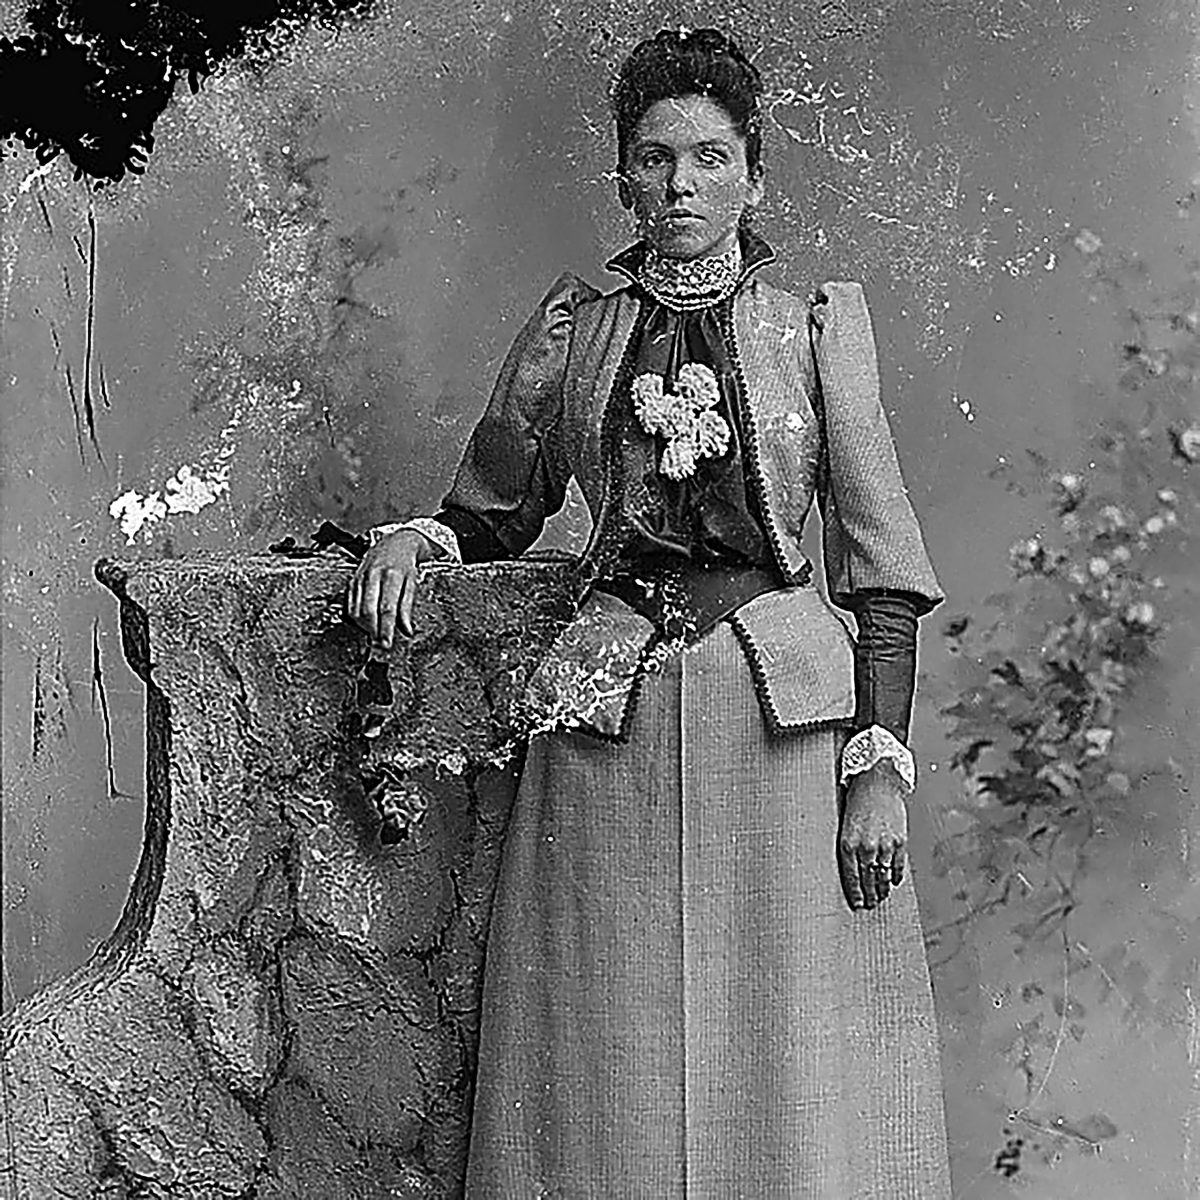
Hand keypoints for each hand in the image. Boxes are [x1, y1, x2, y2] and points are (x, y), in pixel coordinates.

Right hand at [345, 529, 437, 648]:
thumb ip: (407, 608)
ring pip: (356, 609)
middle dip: (373, 631)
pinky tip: (366, 623)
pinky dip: (357, 618)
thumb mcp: (412, 583)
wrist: (394, 543)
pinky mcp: (352, 580)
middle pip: (368, 611)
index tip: (386, 644)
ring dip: (364, 626)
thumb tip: (407, 631)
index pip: (387, 608)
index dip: (385, 629)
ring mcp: (360, 578)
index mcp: (391, 576)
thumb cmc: (405, 565)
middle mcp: (373, 576)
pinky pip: (350, 604)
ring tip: (375, 635)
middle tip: (380, 645)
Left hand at [837, 761, 908, 911]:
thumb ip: (849, 847)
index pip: (851, 878)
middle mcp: (865, 847)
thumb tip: (854, 870)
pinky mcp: (899, 841)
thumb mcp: (845, 824)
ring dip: (882, 889)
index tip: (858, 904)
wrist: (877, 780)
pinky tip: (892, 882)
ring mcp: (884, 845)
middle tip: (870, 904)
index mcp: (847, 843)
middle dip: (869, 895)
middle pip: (867, 880)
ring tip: (880, 897)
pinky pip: (898, 866)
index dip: (855, 893)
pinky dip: (895, 876)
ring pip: (883, 876)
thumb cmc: (857, 799)